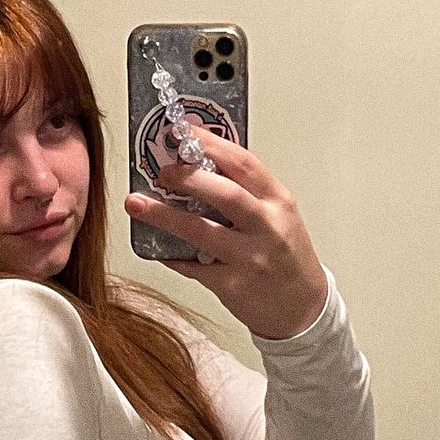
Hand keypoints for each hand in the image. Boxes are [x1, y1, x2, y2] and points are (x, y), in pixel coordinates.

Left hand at [123, 132, 328, 339]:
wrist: (303, 307)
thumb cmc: (286, 255)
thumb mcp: (278, 214)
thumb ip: (246, 191)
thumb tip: (196, 163)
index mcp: (278, 201)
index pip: (243, 163)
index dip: (210, 143)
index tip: (181, 132)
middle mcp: (266, 227)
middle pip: (225, 194)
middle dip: (187, 178)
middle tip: (160, 172)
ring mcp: (250, 258)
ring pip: (201, 231)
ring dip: (163, 215)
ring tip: (136, 203)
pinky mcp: (233, 286)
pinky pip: (192, 266)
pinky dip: (170, 254)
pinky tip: (154, 245)